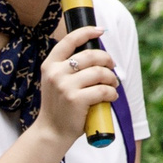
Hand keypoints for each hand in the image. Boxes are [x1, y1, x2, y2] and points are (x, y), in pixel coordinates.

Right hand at [32, 24, 117, 144]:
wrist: (51, 131)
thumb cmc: (59, 107)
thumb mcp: (55, 82)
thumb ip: (67, 68)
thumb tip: (95, 55)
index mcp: (50, 65)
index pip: (69, 40)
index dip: (87, 32)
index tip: (100, 31)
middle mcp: (55, 73)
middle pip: (90, 55)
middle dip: (106, 60)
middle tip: (112, 67)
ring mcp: (65, 86)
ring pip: (98, 72)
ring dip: (111, 78)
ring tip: (113, 85)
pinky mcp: (76, 99)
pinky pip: (102, 90)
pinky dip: (111, 93)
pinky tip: (111, 97)